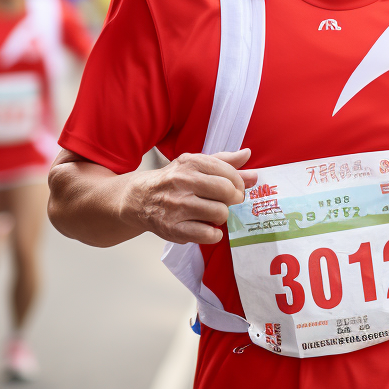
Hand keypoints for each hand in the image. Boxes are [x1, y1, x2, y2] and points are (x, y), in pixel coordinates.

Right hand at [122, 149, 255, 244]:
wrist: (139, 198)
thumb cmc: (174, 180)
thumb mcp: (196, 164)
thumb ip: (224, 162)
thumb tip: (248, 155)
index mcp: (190, 163)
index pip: (228, 172)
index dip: (239, 183)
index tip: (236, 188)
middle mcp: (182, 182)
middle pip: (226, 192)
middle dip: (234, 199)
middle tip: (228, 201)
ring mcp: (176, 206)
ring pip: (219, 213)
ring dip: (222, 216)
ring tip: (214, 213)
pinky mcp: (172, 228)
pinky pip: (206, 234)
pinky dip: (214, 234)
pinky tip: (208, 228)